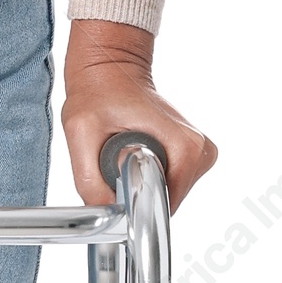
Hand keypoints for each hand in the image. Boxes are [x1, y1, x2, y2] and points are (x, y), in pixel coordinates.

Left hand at [60, 19, 215, 214]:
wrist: (111, 69)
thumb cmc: (97, 94)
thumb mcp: (81, 133)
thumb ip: (89, 180)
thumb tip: (108, 213)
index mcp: (184, 146)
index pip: (165, 203)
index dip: (135, 202)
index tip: (116, 182)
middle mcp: (200, 149)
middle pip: (167, 200)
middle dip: (138, 190)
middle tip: (116, 160)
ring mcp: (200, 152)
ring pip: (168, 193)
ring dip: (143, 181)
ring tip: (125, 153)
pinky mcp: (193, 154)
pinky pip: (170, 182)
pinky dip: (149, 174)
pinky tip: (136, 153)